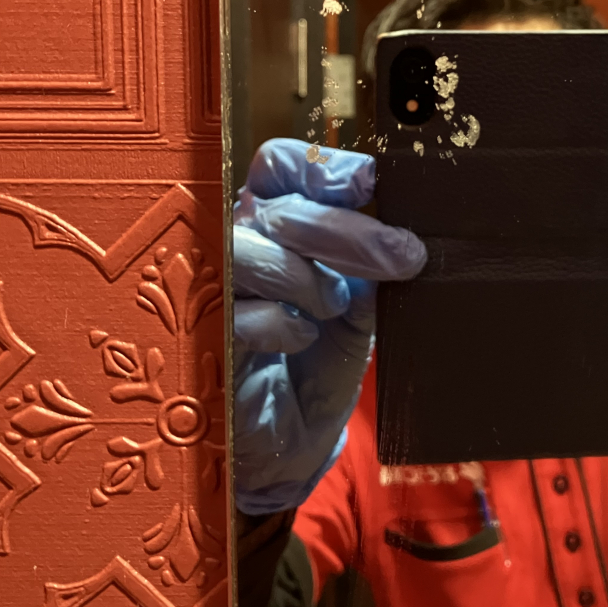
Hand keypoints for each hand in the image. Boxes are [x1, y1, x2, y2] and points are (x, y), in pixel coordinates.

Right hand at [232, 139, 426, 513]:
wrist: (295, 439)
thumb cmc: (321, 360)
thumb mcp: (358, 307)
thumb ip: (367, 268)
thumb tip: (397, 238)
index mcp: (275, 222)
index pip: (283, 166)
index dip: (324, 168)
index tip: (372, 184)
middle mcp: (238, 244)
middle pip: (278, 209)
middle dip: (346, 230)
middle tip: (404, 257)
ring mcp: (214, 290)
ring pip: (248, 252)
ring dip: (306, 278)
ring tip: (332, 307)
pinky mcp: (203, 341)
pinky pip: (236, 314)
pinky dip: (281, 324)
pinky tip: (299, 338)